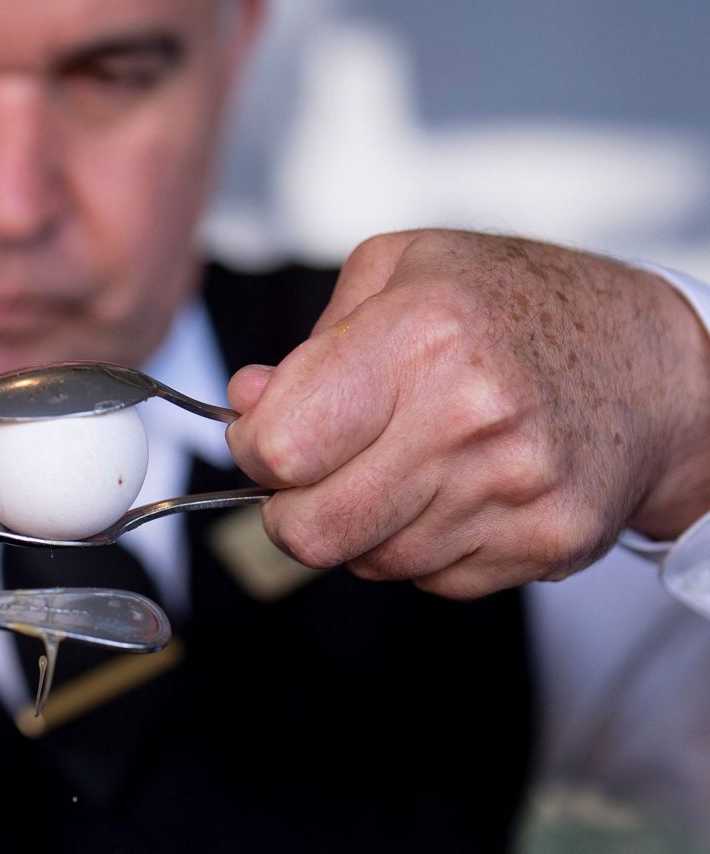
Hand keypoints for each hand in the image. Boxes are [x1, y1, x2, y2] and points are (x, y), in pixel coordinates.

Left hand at [226, 229, 709, 597]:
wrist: (654, 365)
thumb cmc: (518, 305)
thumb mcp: (404, 269)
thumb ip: (310, 342)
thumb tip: (244, 402)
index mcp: (420, 335)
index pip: (279, 447)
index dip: (252, 449)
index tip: (265, 437)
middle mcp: (467, 418)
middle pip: (310, 530)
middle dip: (290, 509)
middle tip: (314, 474)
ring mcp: (511, 490)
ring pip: (368, 562)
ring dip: (362, 527)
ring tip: (404, 466)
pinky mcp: (544, 544)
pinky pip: (430, 581)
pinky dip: (420, 546)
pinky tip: (453, 491)